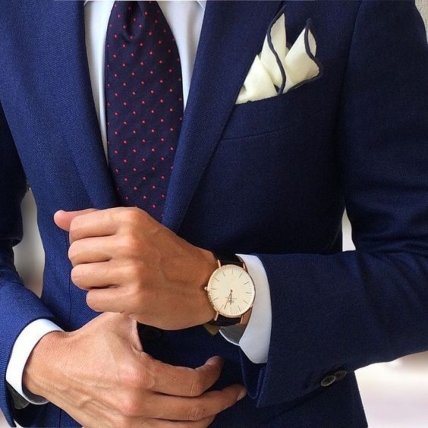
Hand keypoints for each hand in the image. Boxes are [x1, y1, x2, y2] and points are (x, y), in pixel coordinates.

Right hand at [24, 313, 245, 427]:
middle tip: (234, 390)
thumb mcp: (123, 320)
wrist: (56, 368)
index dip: (213, 375)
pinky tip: (192, 421)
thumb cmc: (91, 341)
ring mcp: (127, 425)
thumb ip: (151, 315)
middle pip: (194, 413)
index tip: (218, 364)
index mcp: (141, 375)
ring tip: (220, 405)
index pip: (192, 384)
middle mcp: (137, 405)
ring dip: (206, 419)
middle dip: (221, 401)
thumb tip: (181, 303)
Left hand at [54, 207, 216, 329]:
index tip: (101, 249)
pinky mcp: (134, 299)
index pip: (76, 228)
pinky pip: (93, 300)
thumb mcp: (139, 227)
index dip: (83, 242)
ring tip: (114, 282)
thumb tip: (59, 217)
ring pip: (79, 277)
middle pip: (74, 254)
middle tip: (109, 268)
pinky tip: (121, 296)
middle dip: (86, 263)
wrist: (204, 283)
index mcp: (130, 219)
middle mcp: (129, 242)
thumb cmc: (169, 254)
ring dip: (93, 283)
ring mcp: (131, 271)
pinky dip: (103, 301)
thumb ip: (98, 219)